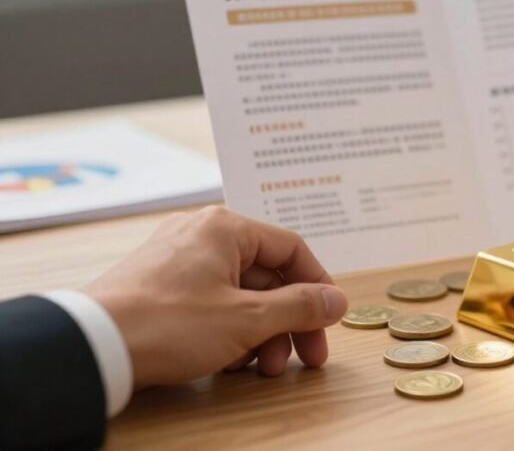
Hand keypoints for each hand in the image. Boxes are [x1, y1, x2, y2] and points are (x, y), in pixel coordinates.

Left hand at [83, 206, 347, 387]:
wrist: (92, 346)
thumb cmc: (169, 324)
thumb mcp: (248, 318)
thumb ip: (300, 307)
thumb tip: (337, 300)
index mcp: (225, 228)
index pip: (292, 249)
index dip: (318, 286)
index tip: (329, 319)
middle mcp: (201, 235)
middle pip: (266, 275)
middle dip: (289, 321)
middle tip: (306, 357)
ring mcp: (176, 260)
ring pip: (239, 293)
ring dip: (261, 332)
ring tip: (262, 369)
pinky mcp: (158, 287)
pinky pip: (210, 303)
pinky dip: (229, 331)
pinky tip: (229, 362)